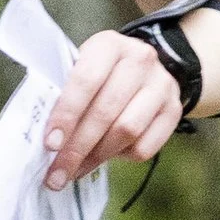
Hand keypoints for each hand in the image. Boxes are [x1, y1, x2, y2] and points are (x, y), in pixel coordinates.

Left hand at [42, 28, 183, 189]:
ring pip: (127, 131)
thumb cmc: (98, 74)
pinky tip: (104, 157)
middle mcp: (140, 60)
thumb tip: (45, 140)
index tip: (50, 144)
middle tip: (57, 173)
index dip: (66, 114)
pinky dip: (121, 158)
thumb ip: (61, 95)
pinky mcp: (174, 110)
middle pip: (106, 112)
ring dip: (97, 156)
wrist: (144, 68)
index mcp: (109, 45)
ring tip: (75, 170)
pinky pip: (145, 146)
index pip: (86, 80)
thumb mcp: (78, 70)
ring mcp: (162, 85)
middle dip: (77, 148)